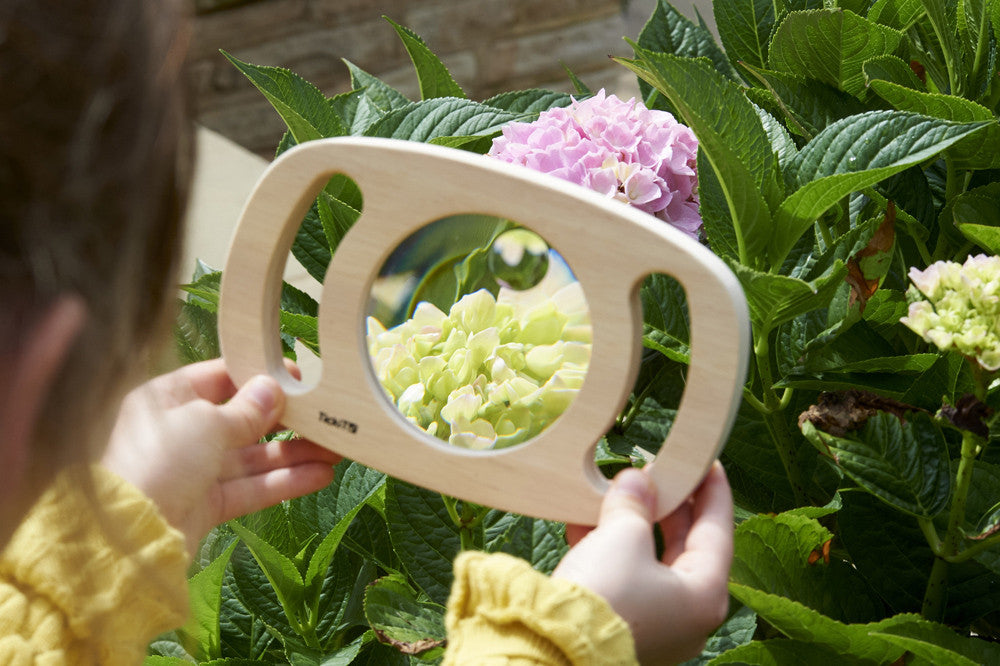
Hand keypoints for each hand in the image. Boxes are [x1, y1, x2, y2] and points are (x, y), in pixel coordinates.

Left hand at [102, 359, 341, 554]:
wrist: (131, 535)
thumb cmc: (161, 460)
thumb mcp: (206, 423)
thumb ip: (247, 409)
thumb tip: (273, 389)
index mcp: (170, 398)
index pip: (223, 377)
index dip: (262, 376)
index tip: (301, 375)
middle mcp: (183, 431)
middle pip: (244, 419)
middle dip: (287, 419)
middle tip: (328, 414)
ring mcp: (196, 469)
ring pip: (254, 456)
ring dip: (295, 453)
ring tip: (337, 449)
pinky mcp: (208, 504)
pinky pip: (252, 487)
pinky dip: (285, 482)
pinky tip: (321, 475)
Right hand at [554, 462, 732, 664]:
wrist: (556, 648)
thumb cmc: (605, 596)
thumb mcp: (622, 536)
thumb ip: (634, 503)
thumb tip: (636, 480)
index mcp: (705, 596)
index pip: (718, 530)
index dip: (712, 490)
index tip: (707, 462)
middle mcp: (687, 617)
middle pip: (685, 547)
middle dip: (668, 506)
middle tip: (660, 473)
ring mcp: (656, 626)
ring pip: (650, 562)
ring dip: (632, 525)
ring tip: (617, 492)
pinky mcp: (624, 628)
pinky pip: (625, 579)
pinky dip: (610, 550)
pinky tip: (584, 522)